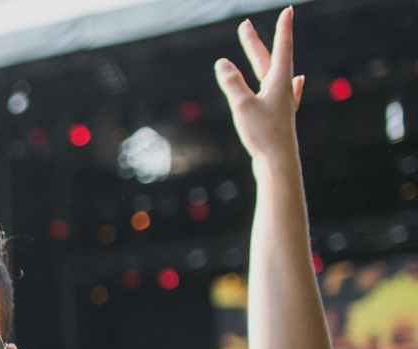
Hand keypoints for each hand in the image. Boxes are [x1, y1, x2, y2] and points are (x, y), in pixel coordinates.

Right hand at [216, 6, 306, 165]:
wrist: (279, 162)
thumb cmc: (263, 134)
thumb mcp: (242, 106)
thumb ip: (232, 83)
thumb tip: (222, 63)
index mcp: (279, 80)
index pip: (281, 47)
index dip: (282, 28)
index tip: (288, 10)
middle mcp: (283, 87)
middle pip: (268, 59)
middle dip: (255, 43)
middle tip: (244, 26)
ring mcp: (283, 101)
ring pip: (273, 73)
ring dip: (264, 59)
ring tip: (259, 48)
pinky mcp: (280, 115)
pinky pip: (285, 91)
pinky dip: (289, 82)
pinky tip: (299, 81)